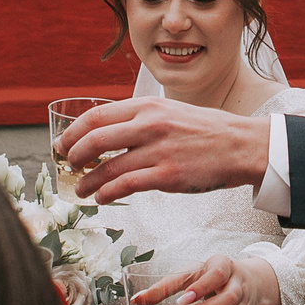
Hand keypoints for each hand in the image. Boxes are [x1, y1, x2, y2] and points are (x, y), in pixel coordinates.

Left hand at [61, 97, 270, 201]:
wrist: (240, 145)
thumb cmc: (205, 130)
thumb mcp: (170, 111)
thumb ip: (140, 118)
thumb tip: (108, 130)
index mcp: (147, 106)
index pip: (97, 116)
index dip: (74, 132)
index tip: (64, 144)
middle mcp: (150, 125)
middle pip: (95, 140)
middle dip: (74, 156)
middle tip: (68, 166)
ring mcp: (158, 151)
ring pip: (108, 168)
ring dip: (88, 181)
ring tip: (81, 190)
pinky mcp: (168, 176)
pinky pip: (126, 186)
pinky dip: (108, 193)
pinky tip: (102, 197)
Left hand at [144, 253, 283, 304]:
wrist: (246, 282)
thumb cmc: (211, 276)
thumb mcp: (192, 273)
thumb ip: (167, 285)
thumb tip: (138, 299)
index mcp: (225, 267)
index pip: (217, 274)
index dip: (202, 287)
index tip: (183, 299)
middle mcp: (238, 286)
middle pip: (228, 299)